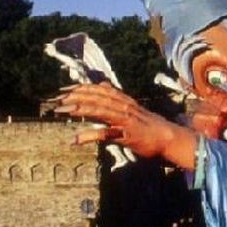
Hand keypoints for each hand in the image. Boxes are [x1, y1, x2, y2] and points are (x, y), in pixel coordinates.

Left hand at [56, 83, 195, 167]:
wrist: (169, 138)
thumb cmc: (150, 126)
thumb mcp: (133, 108)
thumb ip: (117, 99)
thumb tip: (104, 86)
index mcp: (124, 100)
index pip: (99, 90)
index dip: (80, 88)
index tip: (63, 90)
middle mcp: (124, 106)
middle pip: (96, 97)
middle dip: (75, 97)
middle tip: (57, 100)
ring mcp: (125, 120)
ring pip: (99, 110)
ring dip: (79, 109)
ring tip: (62, 111)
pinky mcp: (126, 134)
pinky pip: (105, 134)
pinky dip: (89, 136)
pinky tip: (76, 140)